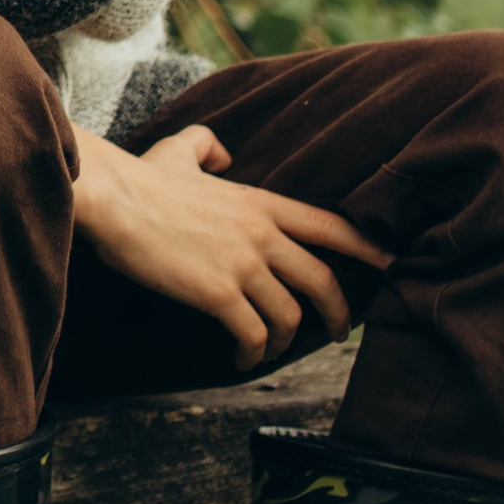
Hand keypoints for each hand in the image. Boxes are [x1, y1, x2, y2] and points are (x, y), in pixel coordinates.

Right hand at [72, 125, 390, 369]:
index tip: (392, 265)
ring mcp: (242, 265)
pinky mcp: (218, 295)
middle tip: (339, 333)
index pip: (331, 226)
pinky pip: (253, 335)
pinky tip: (239, 359)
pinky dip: (251, 353)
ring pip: (289, 317)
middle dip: (339, 313)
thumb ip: (209, 145)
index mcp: (260, 202)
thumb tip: (225, 153)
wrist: (112, 199)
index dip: (367, 248)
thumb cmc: (140, 177)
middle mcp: (262, 235)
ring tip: (267, 350)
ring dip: (284, 342)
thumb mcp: (180, 149)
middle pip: (323, 281)